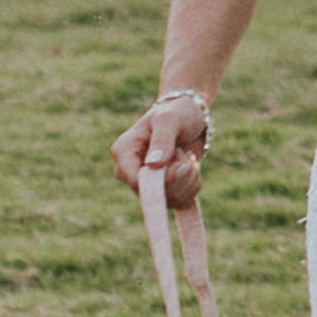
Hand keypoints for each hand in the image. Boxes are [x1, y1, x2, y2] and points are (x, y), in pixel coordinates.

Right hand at [112, 91, 210, 211]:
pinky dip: (193, 186)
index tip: (181, 164)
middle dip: (179, 176)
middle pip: (154, 194)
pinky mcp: (164, 192)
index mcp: (124, 152)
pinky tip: (192, 169)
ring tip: (188, 158)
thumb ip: (162, 140)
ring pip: (171, 199)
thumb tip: (153, 165)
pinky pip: (181, 202)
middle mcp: (131, 172)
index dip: (160, 180)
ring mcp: (147, 184)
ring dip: (189, 179)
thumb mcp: (169, 120)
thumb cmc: (176, 114)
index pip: (134, 180)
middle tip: (184, 154)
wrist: (191, 119)